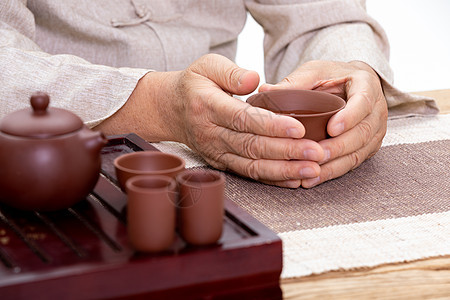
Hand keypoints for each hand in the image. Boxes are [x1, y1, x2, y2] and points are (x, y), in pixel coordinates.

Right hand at [96, 54, 324, 187]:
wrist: (171, 110)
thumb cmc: (194, 85)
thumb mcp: (206, 66)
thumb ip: (231, 71)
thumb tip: (255, 80)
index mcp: (208, 106)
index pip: (243, 118)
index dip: (271, 125)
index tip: (299, 128)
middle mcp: (211, 133)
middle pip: (252, 146)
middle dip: (287, 151)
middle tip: (316, 153)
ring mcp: (216, 152)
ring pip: (252, 165)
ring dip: (284, 170)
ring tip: (313, 170)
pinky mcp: (221, 163)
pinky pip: (249, 173)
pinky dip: (272, 178)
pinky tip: (295, 179)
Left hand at [260, 60, 387, 187]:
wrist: (350, 83)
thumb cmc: (332, 76)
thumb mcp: (314, 72)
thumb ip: (294, 82)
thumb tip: (265, 90)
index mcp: (366, 85)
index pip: (363, 102)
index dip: (350, 117)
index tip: (332, 128)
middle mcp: (376, 110)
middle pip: (362, 133)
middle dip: (339, 147)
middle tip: (317, 155)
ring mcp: (375, 131)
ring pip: (359, 152)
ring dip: (335, 165)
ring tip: (312, 172)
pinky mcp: (367, 147)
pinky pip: (353, 162)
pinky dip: (334, 172)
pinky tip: (314, 178)